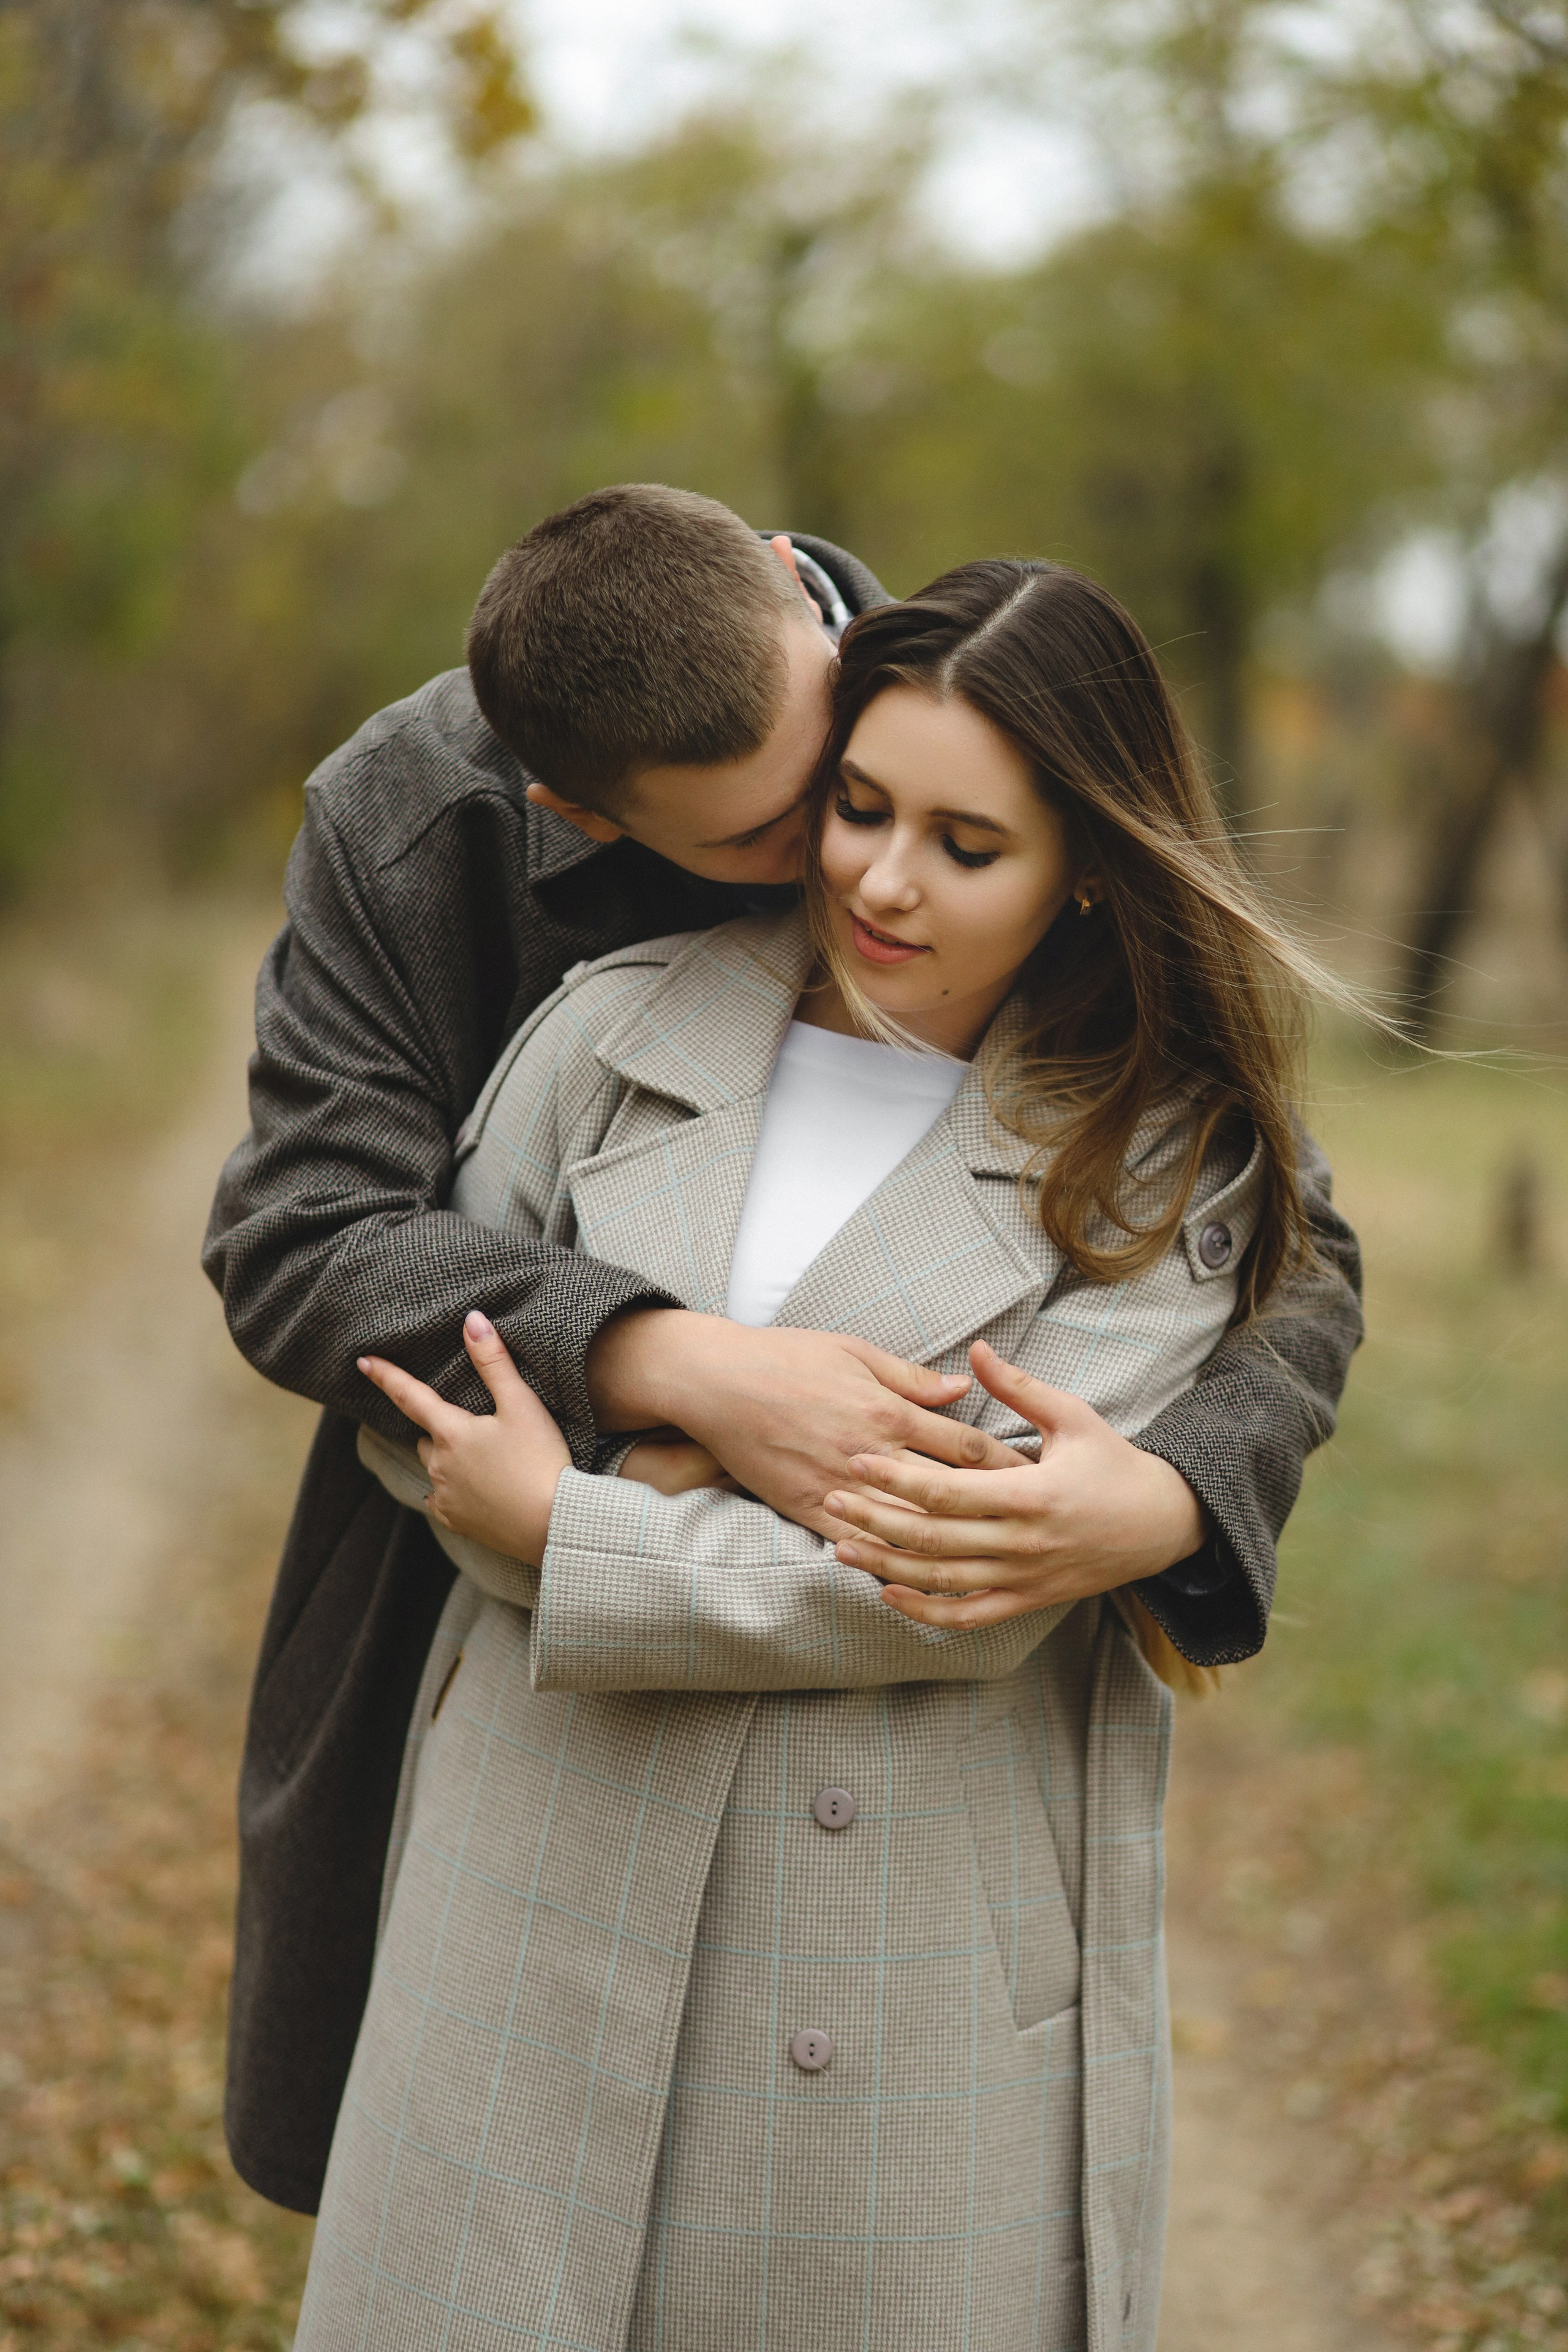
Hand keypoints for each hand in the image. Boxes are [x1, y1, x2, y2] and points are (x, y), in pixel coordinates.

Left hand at [358, 1310, 570, 1562]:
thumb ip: (494, 1362)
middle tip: (480, 1428)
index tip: (363, 1361)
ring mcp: (445, 1495)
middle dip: (443, 1428)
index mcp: (451, 1432)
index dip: (385, 1375)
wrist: (555, 1523)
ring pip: (434, 1466)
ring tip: (485, 1459)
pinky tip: (477, 1490)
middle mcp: (439, 1464)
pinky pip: (440, 1498)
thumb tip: (472, 1320)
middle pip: (428, 1436)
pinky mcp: (455, 1521)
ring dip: (447, 1458)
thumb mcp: (522, 1405)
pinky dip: (452, 1489)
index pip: (409, 1396)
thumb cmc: (541, 1460)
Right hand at [586, 1309, 1018, 1537]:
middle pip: (947, 1493)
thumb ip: (911, 1377)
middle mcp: (871, 1454)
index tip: (1039, 1480)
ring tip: (988, 1560)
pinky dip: (886, 1561)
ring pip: (906, 1528)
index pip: (966, 1447)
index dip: (1008, 1466)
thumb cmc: (788, 1357)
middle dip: (992, 1512)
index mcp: (889, 1411)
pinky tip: (916, 1579)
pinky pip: (856, 1544)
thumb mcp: (856, 1351)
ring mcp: (839, 1486)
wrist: (717, 1382)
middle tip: (1032, 1530)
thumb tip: (963, 1389)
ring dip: (947, 1545)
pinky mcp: (807, 1509)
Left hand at [825, 1339, 1209, 1630]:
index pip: (949, 1490)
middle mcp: (1024, 1542)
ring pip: (942, 1581)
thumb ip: (1019, 1387)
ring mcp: (1024, 1578)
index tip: (855, 1459)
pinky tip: (888, 1594)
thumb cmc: (1114, 1464)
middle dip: (875, 1520)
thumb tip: (976, 1348)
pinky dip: (926, 1612)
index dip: (897, 1477)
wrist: (1163, 1525)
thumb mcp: (1073, 1416)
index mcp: (1032, 1494)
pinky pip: (969, 1615)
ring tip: (840, 1547)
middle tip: (830, 1500)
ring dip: (887, 1566)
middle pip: (933, 1538)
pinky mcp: (1028, 1601)